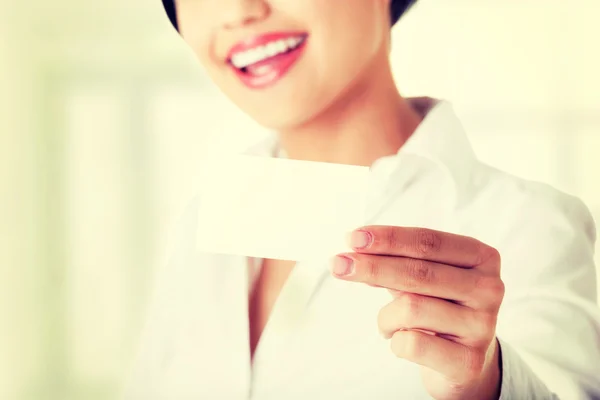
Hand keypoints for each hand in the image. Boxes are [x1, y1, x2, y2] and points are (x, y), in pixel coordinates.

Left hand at [331, 226, 503, 399]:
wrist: (464, 362)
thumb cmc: (438, 307)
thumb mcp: (422, 278)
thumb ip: (395, 263)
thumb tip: (355, 254)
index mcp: (481, 257)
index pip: (428, 241)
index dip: (387, 238)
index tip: (353, 238)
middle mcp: (489, 287)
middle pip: (418, 272)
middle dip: (371, 267)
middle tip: (338, 264)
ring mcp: (482, 326)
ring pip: (410, 308)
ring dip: (385, 316)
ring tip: (388, 323)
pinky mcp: (468, 361)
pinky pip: (411, 344)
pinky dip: (394, 340)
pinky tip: (401, 341)